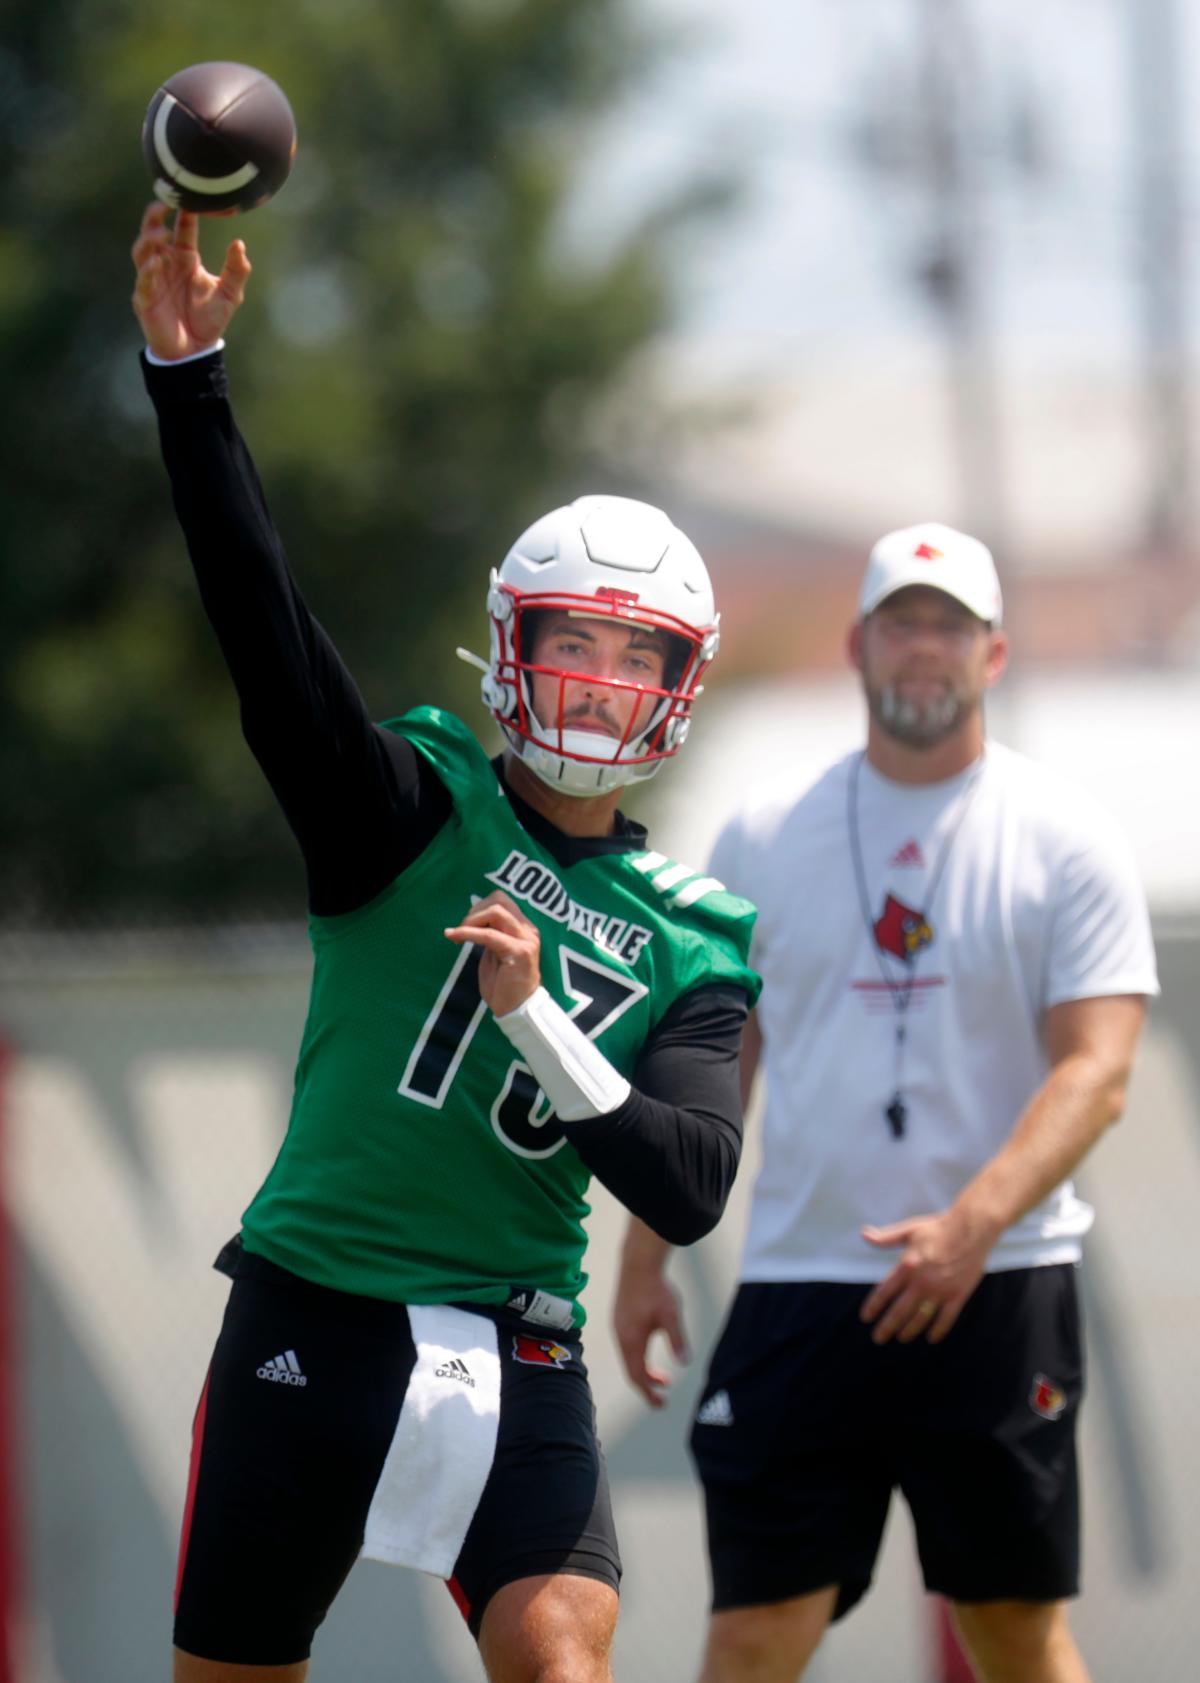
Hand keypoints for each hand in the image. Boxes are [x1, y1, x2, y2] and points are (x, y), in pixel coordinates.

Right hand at [131, 202, 251, 359]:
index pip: (183, 228)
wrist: (195, 351)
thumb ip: (237, 271)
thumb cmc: (210, 320)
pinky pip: (143, 281)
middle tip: (162, 203)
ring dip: (149, 239)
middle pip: (153, 232)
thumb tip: (239, 244)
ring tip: (161, 233)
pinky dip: (148, 270)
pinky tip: (156, 262)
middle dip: (154, 217)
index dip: (184, 212)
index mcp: (185, 258)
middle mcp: (166, 264)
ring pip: (142, 251)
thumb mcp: (230, 295)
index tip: (190, 196)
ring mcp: (153, 280)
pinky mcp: (145, 299)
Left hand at [444, 890, 540, 1017]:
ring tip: (459, 934)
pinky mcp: (519, 952)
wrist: (517, 1009)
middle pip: (499, 899)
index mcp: (524, 928)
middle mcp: (528, 930)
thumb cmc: (504, 984)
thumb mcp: (495, 952)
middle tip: (461, 927)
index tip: (465, 923)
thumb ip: (491, 934)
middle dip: (474, 910)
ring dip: (471, 919)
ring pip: (496, 911)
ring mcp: (526, 940)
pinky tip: (455, 937)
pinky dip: (468, 933)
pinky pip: (489, 935)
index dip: (479, 907)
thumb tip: (475, 917)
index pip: (502, 901)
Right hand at [612, 1258, 688, 1408]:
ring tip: (663, 1376)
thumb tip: (685, 1362)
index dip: (649, 1393)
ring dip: (644, 1370)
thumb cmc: (656, 1289)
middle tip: (664, 1393)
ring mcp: (618, 1327)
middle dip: (647, 1385)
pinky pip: (626, 1346)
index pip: (638, 1377)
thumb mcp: (671, 1315)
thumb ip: (677, 1339)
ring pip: (628, 1358)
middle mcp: (621, 1337)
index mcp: (632, 1341)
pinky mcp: (619, 1317)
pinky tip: (652, 1348)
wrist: (637, 1262)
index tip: (662, 1403)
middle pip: (631, 1370)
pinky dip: (639, 1357)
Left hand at [858, 1205, 994, 1344]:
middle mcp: (922, 1282)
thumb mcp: (909, 1230)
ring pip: (921, 1319)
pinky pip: (946, 1319)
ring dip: (909, 1331)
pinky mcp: (958, 1295)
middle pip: (900, 1311)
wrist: (971, 1229)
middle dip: (887, 1327)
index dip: (873, 1306)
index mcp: (907, 1266)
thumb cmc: (938, 1228)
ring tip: (901, 1338)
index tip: (865, 1317)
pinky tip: (931, 1338)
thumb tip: (863, 1234)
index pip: (884, 1292)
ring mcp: (941, 1291)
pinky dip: (938, 1331)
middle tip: (878, 1338)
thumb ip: (886, 1237)